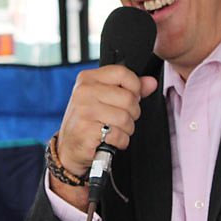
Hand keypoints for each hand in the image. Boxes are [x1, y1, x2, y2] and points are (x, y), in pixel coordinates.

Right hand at [49, 65, 156, 207]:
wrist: (69, 147)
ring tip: (115, 130)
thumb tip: (151, 83)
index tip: (132, 97)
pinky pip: (118, 135)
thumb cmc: (88, 120)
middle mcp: (84, 92)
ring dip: (127, 129)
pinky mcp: (87, 130)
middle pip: (128, 98)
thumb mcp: (105, 98)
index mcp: (88, 79)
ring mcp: (84, 111)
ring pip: (126, 118)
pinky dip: (120, 141)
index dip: (135, 87)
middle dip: (132, 113)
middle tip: (121, 118)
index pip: (122, 73)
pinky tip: (110, 139)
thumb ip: (129, 89)